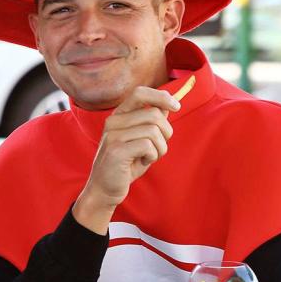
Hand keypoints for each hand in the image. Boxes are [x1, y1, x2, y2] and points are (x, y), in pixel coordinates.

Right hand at [73, 87, 177, 232]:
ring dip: (160, 147)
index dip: (161, 96)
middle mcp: (113, 121)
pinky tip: (142, 162)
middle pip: (154, 114)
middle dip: (166, 132)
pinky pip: (148, 145)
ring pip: (153, 130)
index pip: (140, 92)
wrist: (104, 189)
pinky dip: (152, 156)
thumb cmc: (125, 164)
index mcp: (119, 116)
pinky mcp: (116, 150)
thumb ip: (151, 122)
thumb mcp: (141, 140)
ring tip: (149, 157)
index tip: (176, 107)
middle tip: (158, 148)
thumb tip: (167, 104)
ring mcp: (113, 135)